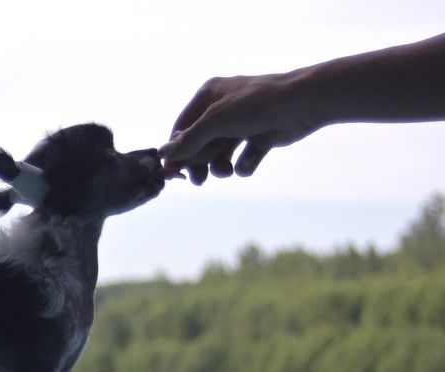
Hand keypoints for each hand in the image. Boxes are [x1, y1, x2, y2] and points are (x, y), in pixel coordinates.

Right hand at [159, 73, 320, 184]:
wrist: (303, 104)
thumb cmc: (255, 104)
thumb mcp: (214, 121)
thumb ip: (188, 140)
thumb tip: (163, 154)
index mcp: (209, 95)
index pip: (183, 126)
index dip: (177, 149)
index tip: (173, 172)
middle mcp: (223, 108)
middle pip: (200, 142)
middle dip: (200, 161)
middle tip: (199, 180)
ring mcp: (242, 123)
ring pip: (221, 152)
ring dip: (220, 166)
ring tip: (225, 172)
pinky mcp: (260, 137)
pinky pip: (244, 157)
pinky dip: (244, 163)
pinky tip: (249, 162)